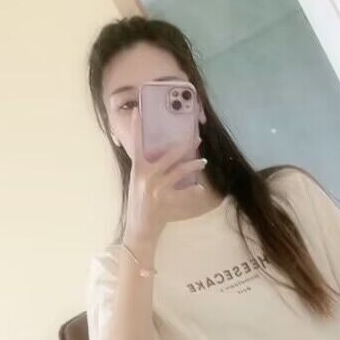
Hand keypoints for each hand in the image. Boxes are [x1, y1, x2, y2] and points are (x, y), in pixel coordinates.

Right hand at [124, 109, 206, 251]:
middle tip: (196, 138)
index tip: (137, 111)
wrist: (139, 229)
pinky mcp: (163, 201)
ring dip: (193, 165)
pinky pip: (183, 193)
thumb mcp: (139, 183)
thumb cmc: (140, 204)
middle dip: (184, 146)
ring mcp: (155, 189)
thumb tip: (161, 154)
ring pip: (178, 171)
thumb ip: (146, 168)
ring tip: (203, 162)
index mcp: (138, 169)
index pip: (136, 144)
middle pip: (168, 156)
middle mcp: (145, 177)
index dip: (136, 127)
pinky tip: (200, 189)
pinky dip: (193, 190)